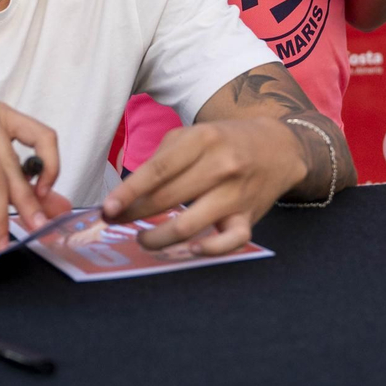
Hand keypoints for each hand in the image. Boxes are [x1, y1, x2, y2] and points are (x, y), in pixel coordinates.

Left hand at [100, 118, 306, 254]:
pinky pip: (230, 241)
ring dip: (158, 238)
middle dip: (134, 214)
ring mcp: (236, 193)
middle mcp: (221, 165)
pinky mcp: (250, 217)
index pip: (159, 170)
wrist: (278, 147)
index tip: (107, 209)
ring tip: (143, 239)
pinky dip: (209, 250)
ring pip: (190, 225)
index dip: (129, 192)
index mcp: (202, 140)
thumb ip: (162, 159)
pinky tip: (190, 250)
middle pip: (168, 198)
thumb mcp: (194, 135)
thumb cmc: (224, 142)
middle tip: (114, 222)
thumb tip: (127, 193)